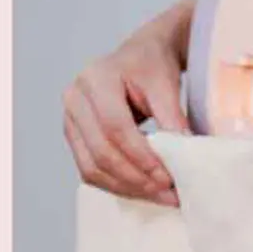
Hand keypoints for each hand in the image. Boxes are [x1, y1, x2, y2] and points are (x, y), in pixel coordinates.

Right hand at [62, 0, 193, 206]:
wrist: (141, 56)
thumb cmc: (152, 65)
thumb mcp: (166, 82)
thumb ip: (172, 116)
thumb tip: (182, 155)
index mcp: (95, 78)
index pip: (115, 127)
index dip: (141, 155)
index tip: (168, 175)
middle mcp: (74, 99)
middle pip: (101, 152)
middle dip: (136, 178)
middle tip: (168, 192)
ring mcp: (69, 120)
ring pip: (92, 167)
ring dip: (127, 187)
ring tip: (160, 195)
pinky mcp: (75, 138)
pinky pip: (90, 170)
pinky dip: (117, 185)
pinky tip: (143, 189)